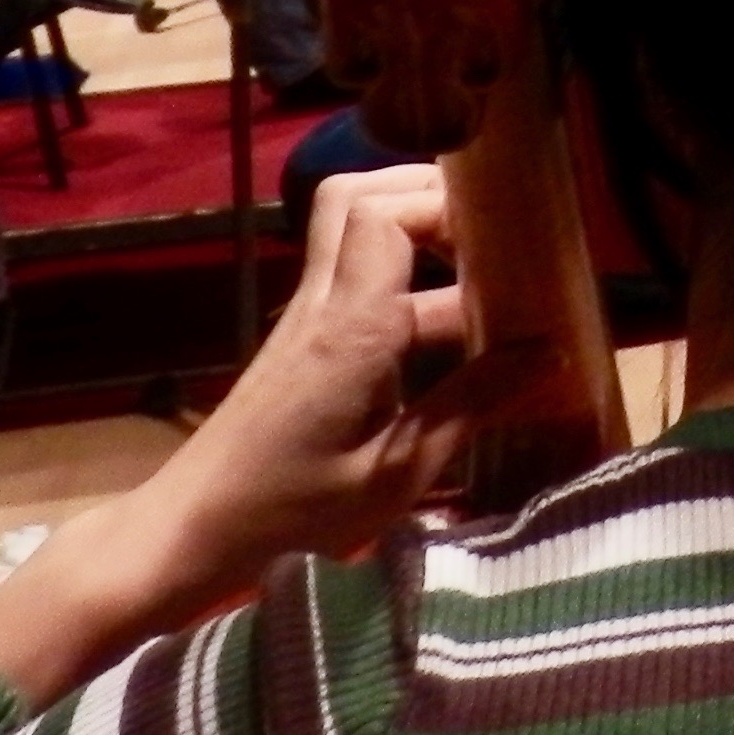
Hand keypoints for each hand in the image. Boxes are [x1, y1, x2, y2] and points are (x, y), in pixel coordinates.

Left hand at [0, 168, 551, 707]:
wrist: (187, 538)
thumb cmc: (289, 515)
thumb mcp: (394, 475)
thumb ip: (469, 407)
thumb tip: (546, 354)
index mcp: (350, 329)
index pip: (384, 215)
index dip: (444, 203)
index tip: (505, 229)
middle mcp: (322, 307)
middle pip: (357, 198)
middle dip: (427, 197)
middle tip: (492, 234)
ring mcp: (305, 324)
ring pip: (350, 235)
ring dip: (416, 237)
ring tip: (485, 280)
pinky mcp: (299, 349)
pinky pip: (351, 283)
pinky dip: (401, 282)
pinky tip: (449, 335)